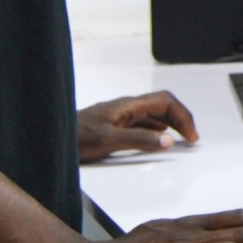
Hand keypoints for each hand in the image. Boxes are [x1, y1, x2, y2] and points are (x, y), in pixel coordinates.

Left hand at [77, 92, 199, 163]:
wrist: (51, 137)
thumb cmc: (75, 137)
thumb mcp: (109, 141)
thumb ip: (139, 140)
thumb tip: (168, 141)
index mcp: (128, 106)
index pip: (165, 101)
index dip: (183, 116)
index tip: (191, 136)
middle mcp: (127, 107)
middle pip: (163, 105)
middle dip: (181, 118)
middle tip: (192, 138)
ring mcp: (121, 115)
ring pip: (154, 114)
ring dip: (171, 124)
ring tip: (181, 138)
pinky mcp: (115, 125)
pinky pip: (144, 123)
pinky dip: (158, 131)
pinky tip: (158, 140)